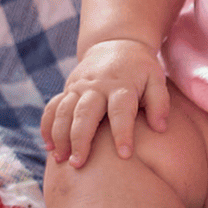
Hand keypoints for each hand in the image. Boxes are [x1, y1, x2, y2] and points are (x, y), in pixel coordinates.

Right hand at [41, 38, 169, 167]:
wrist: (118, 43)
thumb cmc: (141, 69)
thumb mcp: (156, 79)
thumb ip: (160, 103)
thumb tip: (160, 128)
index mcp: (122, 85)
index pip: (121, 111)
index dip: (123, 133)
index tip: (124, 155)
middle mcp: (97, 86)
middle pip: (85, 113)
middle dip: (80, 139)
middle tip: (78, 164)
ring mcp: (79, 87)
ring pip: (64, 111)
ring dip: (60, 136)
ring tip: (60, 159)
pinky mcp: (68, 89)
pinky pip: (52, 107)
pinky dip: (47, 126)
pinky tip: (49, 146)